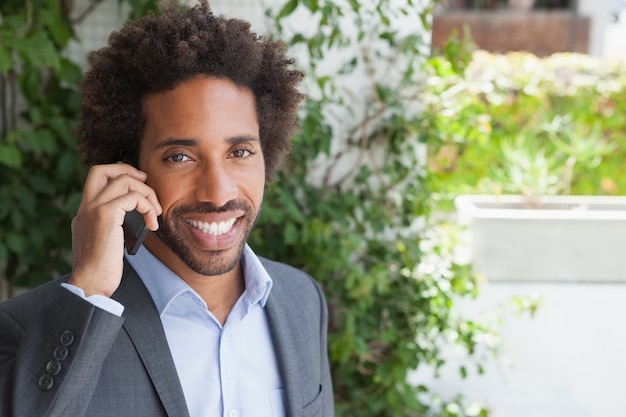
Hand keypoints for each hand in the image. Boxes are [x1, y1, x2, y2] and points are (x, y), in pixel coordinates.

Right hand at [68, 163, 161, 296]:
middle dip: (128, 169)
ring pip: (123, 180)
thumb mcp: (105, 242)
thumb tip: (130, 218)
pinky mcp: (105, 215)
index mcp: (84, 212)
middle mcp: (85, 206)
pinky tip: (153, 224)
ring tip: (156, 212)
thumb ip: (111, 226)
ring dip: (147, 193)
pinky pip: (133, 197)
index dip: (119, 174)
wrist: (91, 283)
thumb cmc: (102, 269)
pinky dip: (148, 206)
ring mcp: (93, 208)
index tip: (139, 184)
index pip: (97, 179)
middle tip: (147, 182)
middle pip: (101, 169)